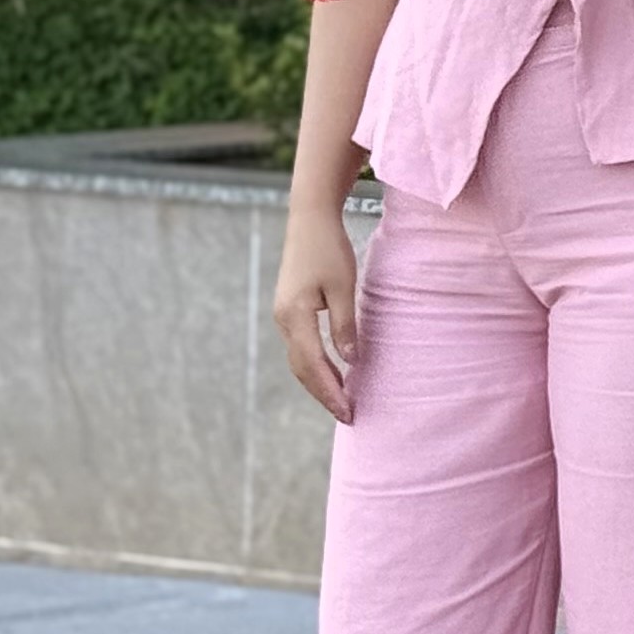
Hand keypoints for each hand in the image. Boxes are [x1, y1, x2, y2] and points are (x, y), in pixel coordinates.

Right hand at [272, 202, 362, 421]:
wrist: (309, 219)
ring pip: (299, 360)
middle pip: (302, 369)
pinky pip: (301, 346)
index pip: (313, 365)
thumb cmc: (329, 249)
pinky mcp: (289, 309)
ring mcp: (283, 315)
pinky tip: (334, 371)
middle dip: (324, 393)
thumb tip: (350, 361)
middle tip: (347, 414)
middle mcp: (283, 320)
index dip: (330, 391)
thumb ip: (345, 325)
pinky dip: (316, 364)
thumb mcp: (344, 286)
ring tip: (341, 400)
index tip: (348, 411)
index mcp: (295, 316)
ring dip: (319, 381)